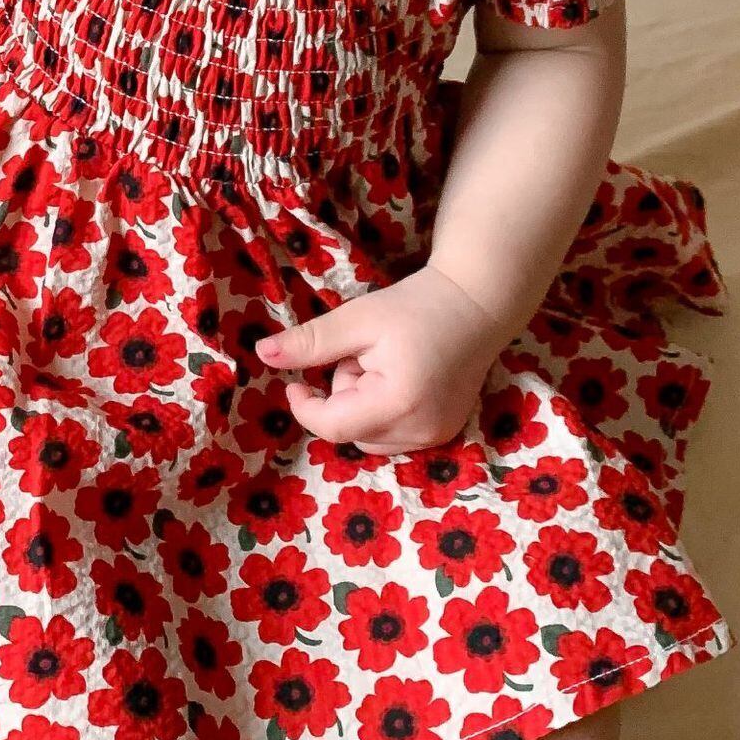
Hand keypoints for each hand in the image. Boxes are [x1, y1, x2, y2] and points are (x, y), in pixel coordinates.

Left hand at [255, 265, 512, 454]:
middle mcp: (422, 432)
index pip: (333, 427)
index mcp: (398, 404)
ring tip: (382, 364)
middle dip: (342, 397)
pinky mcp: (445, 433)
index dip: (305, 408)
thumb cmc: (416, 305)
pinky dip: (384, 411)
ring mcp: (437, 436)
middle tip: (360, 355)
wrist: (477, 302)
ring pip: (371, 436)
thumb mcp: (357, 318)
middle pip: (352, 433)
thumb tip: (262, 354)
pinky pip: (394, 435)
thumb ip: (311, 342)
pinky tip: (399, 377)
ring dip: (362, 406)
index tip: (294, 382)